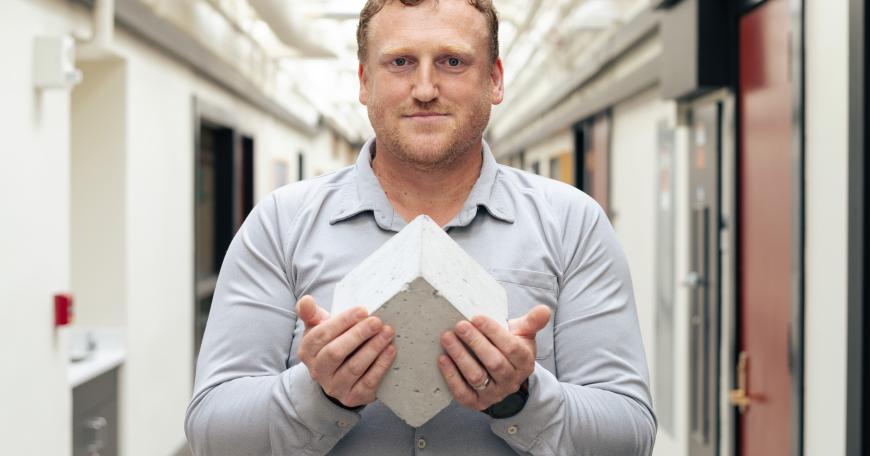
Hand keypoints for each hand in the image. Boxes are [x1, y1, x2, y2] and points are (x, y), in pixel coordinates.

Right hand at [296, 295, 396, 407]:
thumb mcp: (319, 328)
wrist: (338, 377)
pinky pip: (368, 382)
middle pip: (335, 352)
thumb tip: (306, 301)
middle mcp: (318, 371)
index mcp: (307, 351)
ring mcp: (334, 387)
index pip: (321, 334)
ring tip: (387, 332)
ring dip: (373, 349)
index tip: (363, 310)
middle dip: (358, 335)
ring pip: (354, 368)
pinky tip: (390, 350)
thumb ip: (311, 314)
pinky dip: (381, 365)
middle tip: (377, 321)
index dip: (342, 321)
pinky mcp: (352, 397)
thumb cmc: (332, 343)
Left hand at [437, 305, 551, 411]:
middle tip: (459, 325)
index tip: (476, 317)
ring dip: (460, 357)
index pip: (511, 347)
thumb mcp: (523, 335)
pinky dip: (451, 376)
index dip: (493, 332)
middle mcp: (511, 380)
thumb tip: (544, 310)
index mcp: (525, 362)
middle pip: (494, 363)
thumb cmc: (510, 349)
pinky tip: (442, 359)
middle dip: (475, 342)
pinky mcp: (476, 402)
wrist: (504, 377)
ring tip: (447, 338)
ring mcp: (494, 394)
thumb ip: (532, 322)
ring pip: (477, 377)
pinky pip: (462, 392)